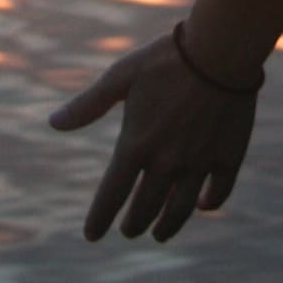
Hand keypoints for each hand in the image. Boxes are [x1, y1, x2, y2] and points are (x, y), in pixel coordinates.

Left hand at [49, 29, 260, 241]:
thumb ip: (89, 104)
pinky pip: (219, 190)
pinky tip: (203, 205)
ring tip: (159, 234)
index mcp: (136, 145)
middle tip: (129, 230)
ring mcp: (200, 161)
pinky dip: (209, 203)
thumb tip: (52, 123)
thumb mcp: (122, 75)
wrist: (222, 48)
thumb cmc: (167, 59)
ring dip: (167, 226)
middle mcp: (167, 162)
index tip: (92, 235)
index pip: (111, 195)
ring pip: (181, 209)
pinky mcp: (229, 155)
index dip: (99, 219)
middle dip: (134, 224)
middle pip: (145, 208)